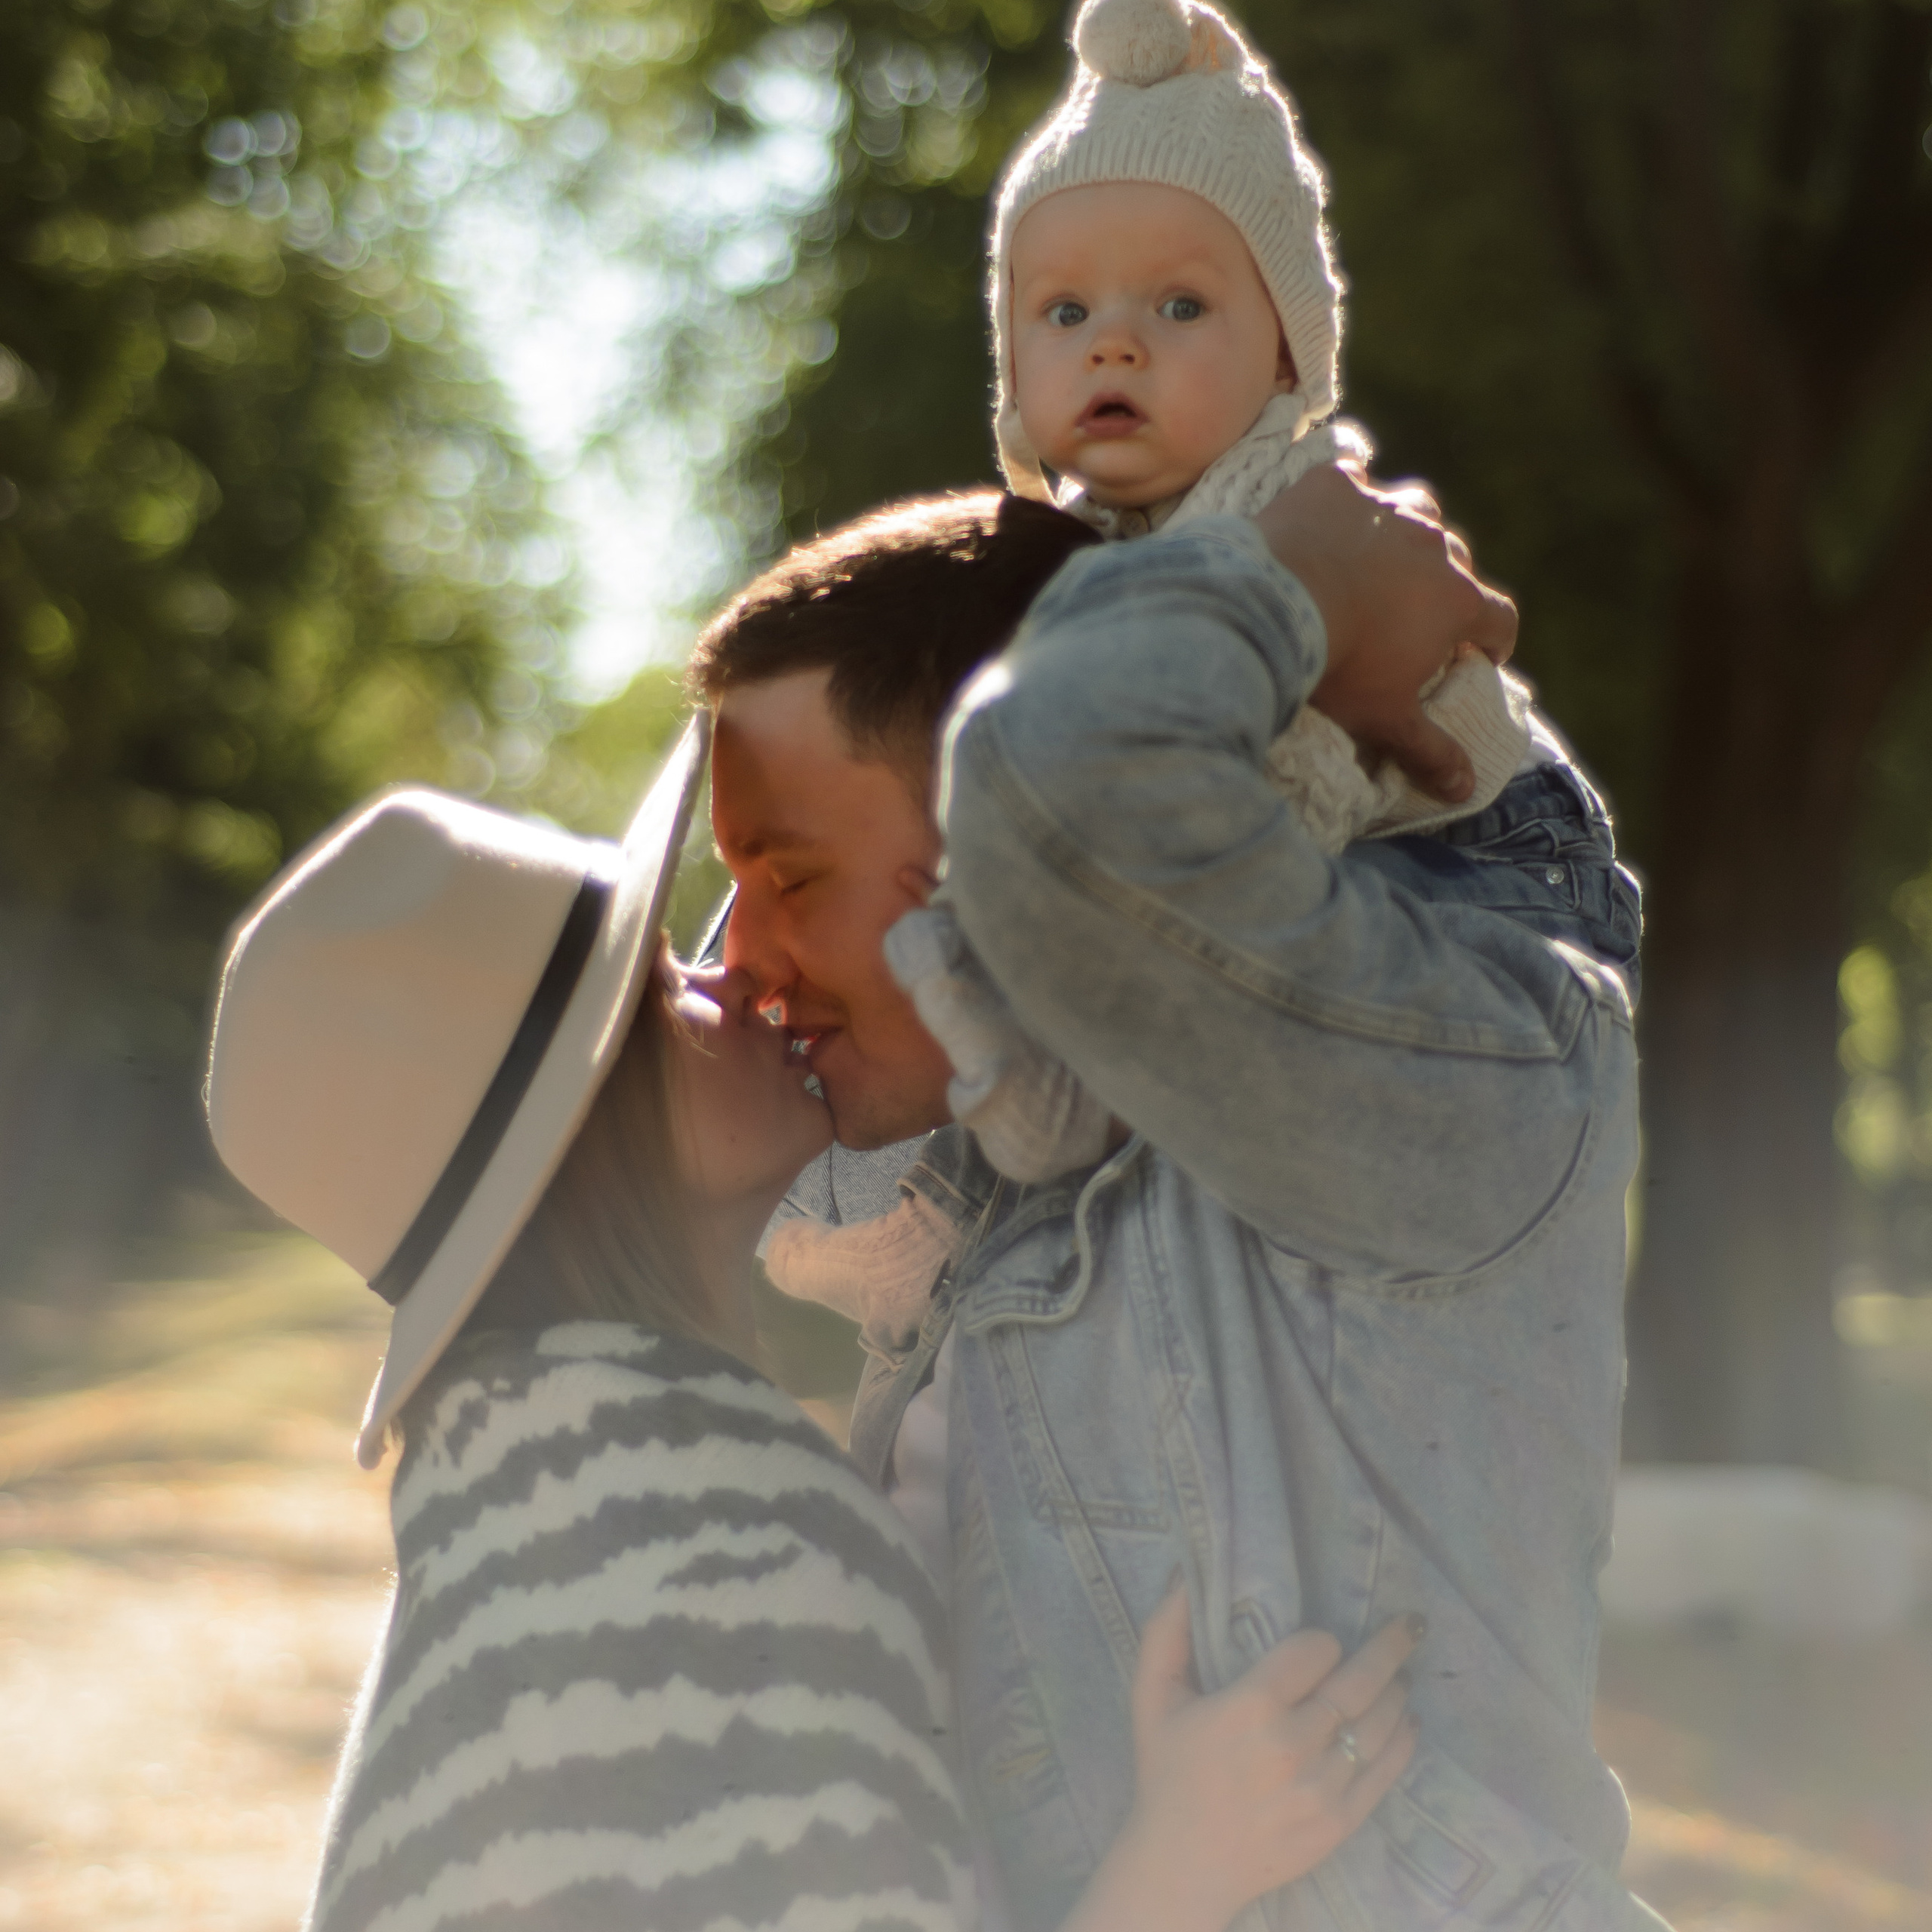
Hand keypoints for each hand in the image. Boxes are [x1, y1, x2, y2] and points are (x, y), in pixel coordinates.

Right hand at [1063, 1585, 1421, 1931]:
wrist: (1182, 1866)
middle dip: (1390, 1647)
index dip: (1321, 1641)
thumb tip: (1185, 1572)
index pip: (1314, 1651)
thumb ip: (1166, 1629)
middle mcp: (1292, 1745)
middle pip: (1360, 1682)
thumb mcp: (1151, 1694)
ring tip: (1401, 1673)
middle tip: (1410, 1625)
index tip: (1319, 1645)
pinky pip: (1385, 1771)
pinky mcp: (1339, 1823)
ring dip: (1396, 1691)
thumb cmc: (1167, 1771)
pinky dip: (1403, 1739)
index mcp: (1249, 1706)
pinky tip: (1406, 1719)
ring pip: (1379, 1724)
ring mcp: (1321, 1788)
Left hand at [1253, 463, 1516, 803]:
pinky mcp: (1337, 483)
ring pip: (1416, 510)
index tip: (1478, 655)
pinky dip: (1347, 491)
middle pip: (1458, 561)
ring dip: (1406, 532)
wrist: (1269, 604)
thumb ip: (1429, 751)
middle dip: (1445, 586)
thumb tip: (1465, 789)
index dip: (1493, 640)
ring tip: (1378, 557)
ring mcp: (1386, 506)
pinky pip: (1354, 473)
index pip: (1499, 618)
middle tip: (1415, 614)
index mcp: (1455, 598)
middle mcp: (1433, 541)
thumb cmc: (1336, 666)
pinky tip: (1329, 505)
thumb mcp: (1383, 719)